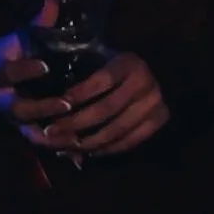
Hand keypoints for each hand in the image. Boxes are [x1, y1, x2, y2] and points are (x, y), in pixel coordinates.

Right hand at [0, 0, 73, 146]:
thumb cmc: (9, 51)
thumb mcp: (20, 36)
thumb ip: (39, 21)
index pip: (9, 72)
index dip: (25, 70)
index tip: (45, 66)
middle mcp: (1, 99)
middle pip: (18, 108)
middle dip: (42, 108)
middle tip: (67, 104)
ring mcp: (11, 118)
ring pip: (27, 131)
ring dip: (51, 135)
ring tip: (75, 135)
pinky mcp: (21, 130)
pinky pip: (37, 143)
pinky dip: (56, 148)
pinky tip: (77, 154)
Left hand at [41, 52, 169, 157]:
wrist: (144, 77)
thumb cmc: (111, 69)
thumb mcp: (98, 63)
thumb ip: (79, 79)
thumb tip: (56, 105)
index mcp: (129, 62)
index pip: (103, 79)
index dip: (80, 94)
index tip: (58, 106)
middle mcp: (146, 81)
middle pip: (107, 108)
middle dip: (76, 123)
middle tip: (52, 133)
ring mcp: (156, 102)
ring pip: (117, 130)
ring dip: (89, 142)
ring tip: (67, 147)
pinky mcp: (160, 119)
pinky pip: (130, 141)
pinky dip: (107, 149)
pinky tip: (89, 151)